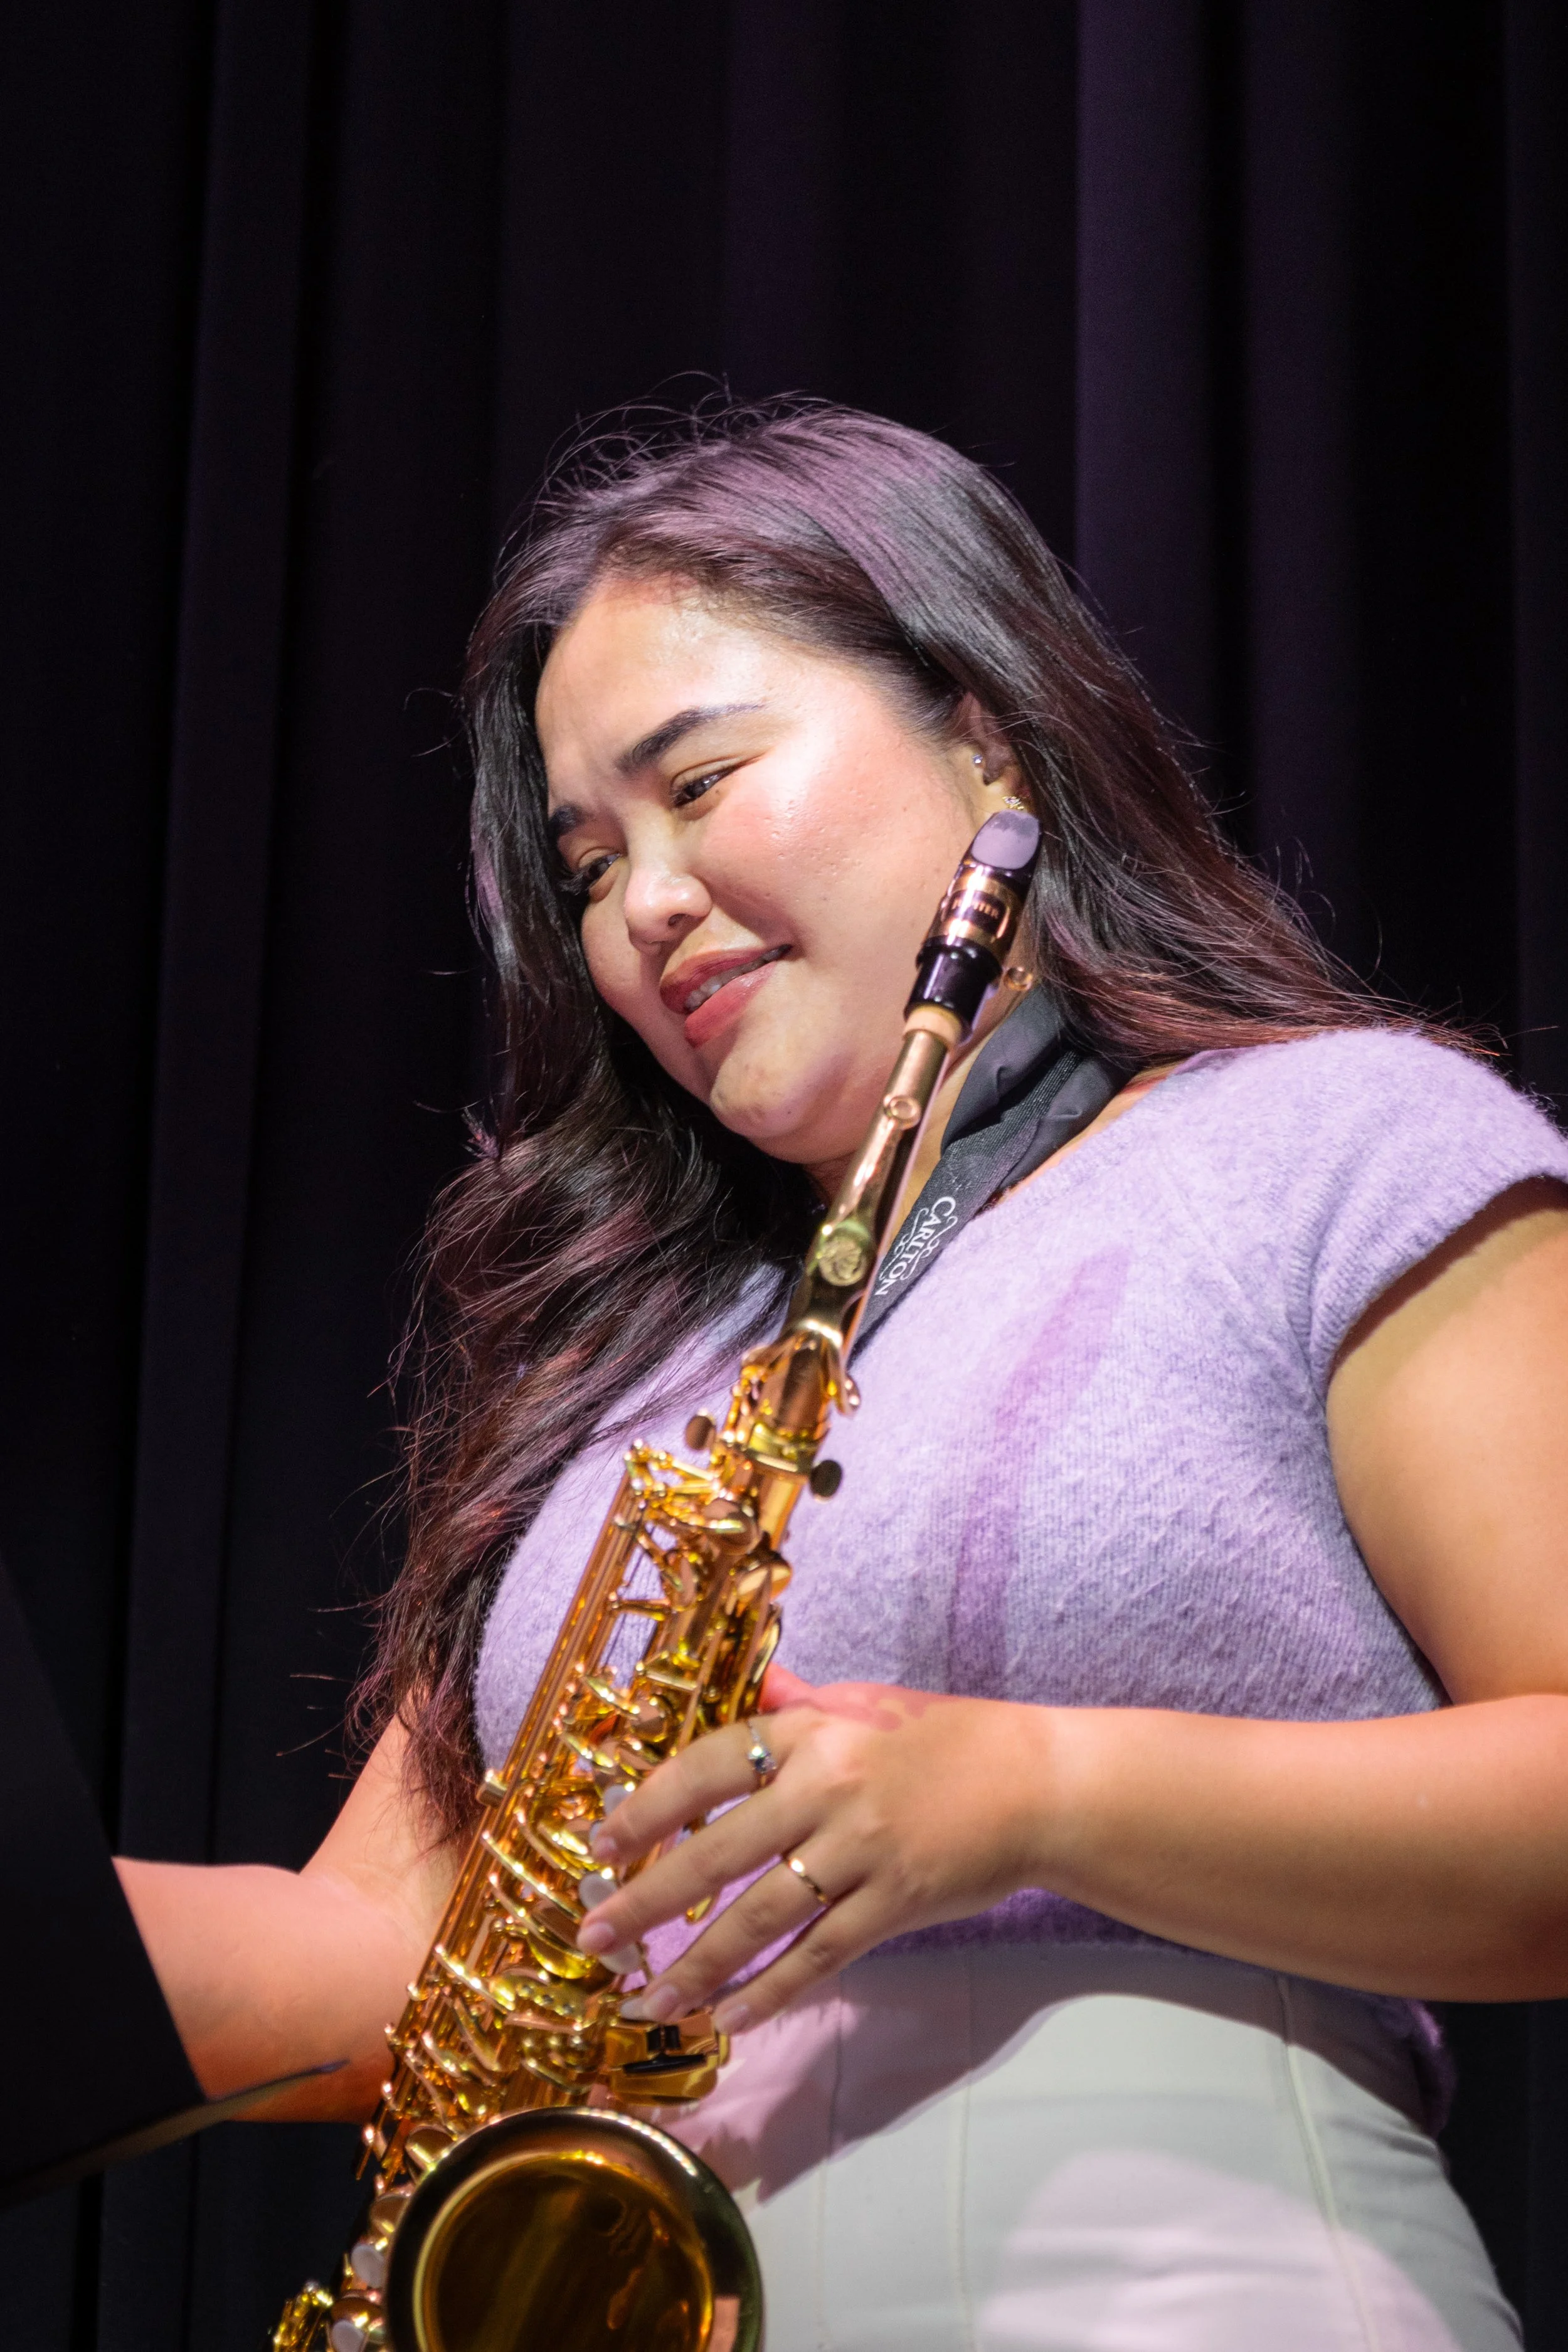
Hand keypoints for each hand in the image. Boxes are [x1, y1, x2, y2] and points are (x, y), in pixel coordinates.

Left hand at [574, 1668, 1058, 2032]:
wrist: (1037, 1783)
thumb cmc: (946, 1738)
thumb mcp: (866, 1703)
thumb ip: (799, 1704)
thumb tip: (755, 1690)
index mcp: (812, 1733)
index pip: (708, 1768)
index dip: (648, 1808)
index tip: (602, 1843)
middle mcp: (827, 1789)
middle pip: (716, 1854)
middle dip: (645, 1901)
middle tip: (593, 1936)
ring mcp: (861, 1852)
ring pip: (758, 1918)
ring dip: (695, 1966)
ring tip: (647, 2000)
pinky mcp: (893, 1905)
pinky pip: (816, 1958)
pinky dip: (768, 1992)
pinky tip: (727, 2017)